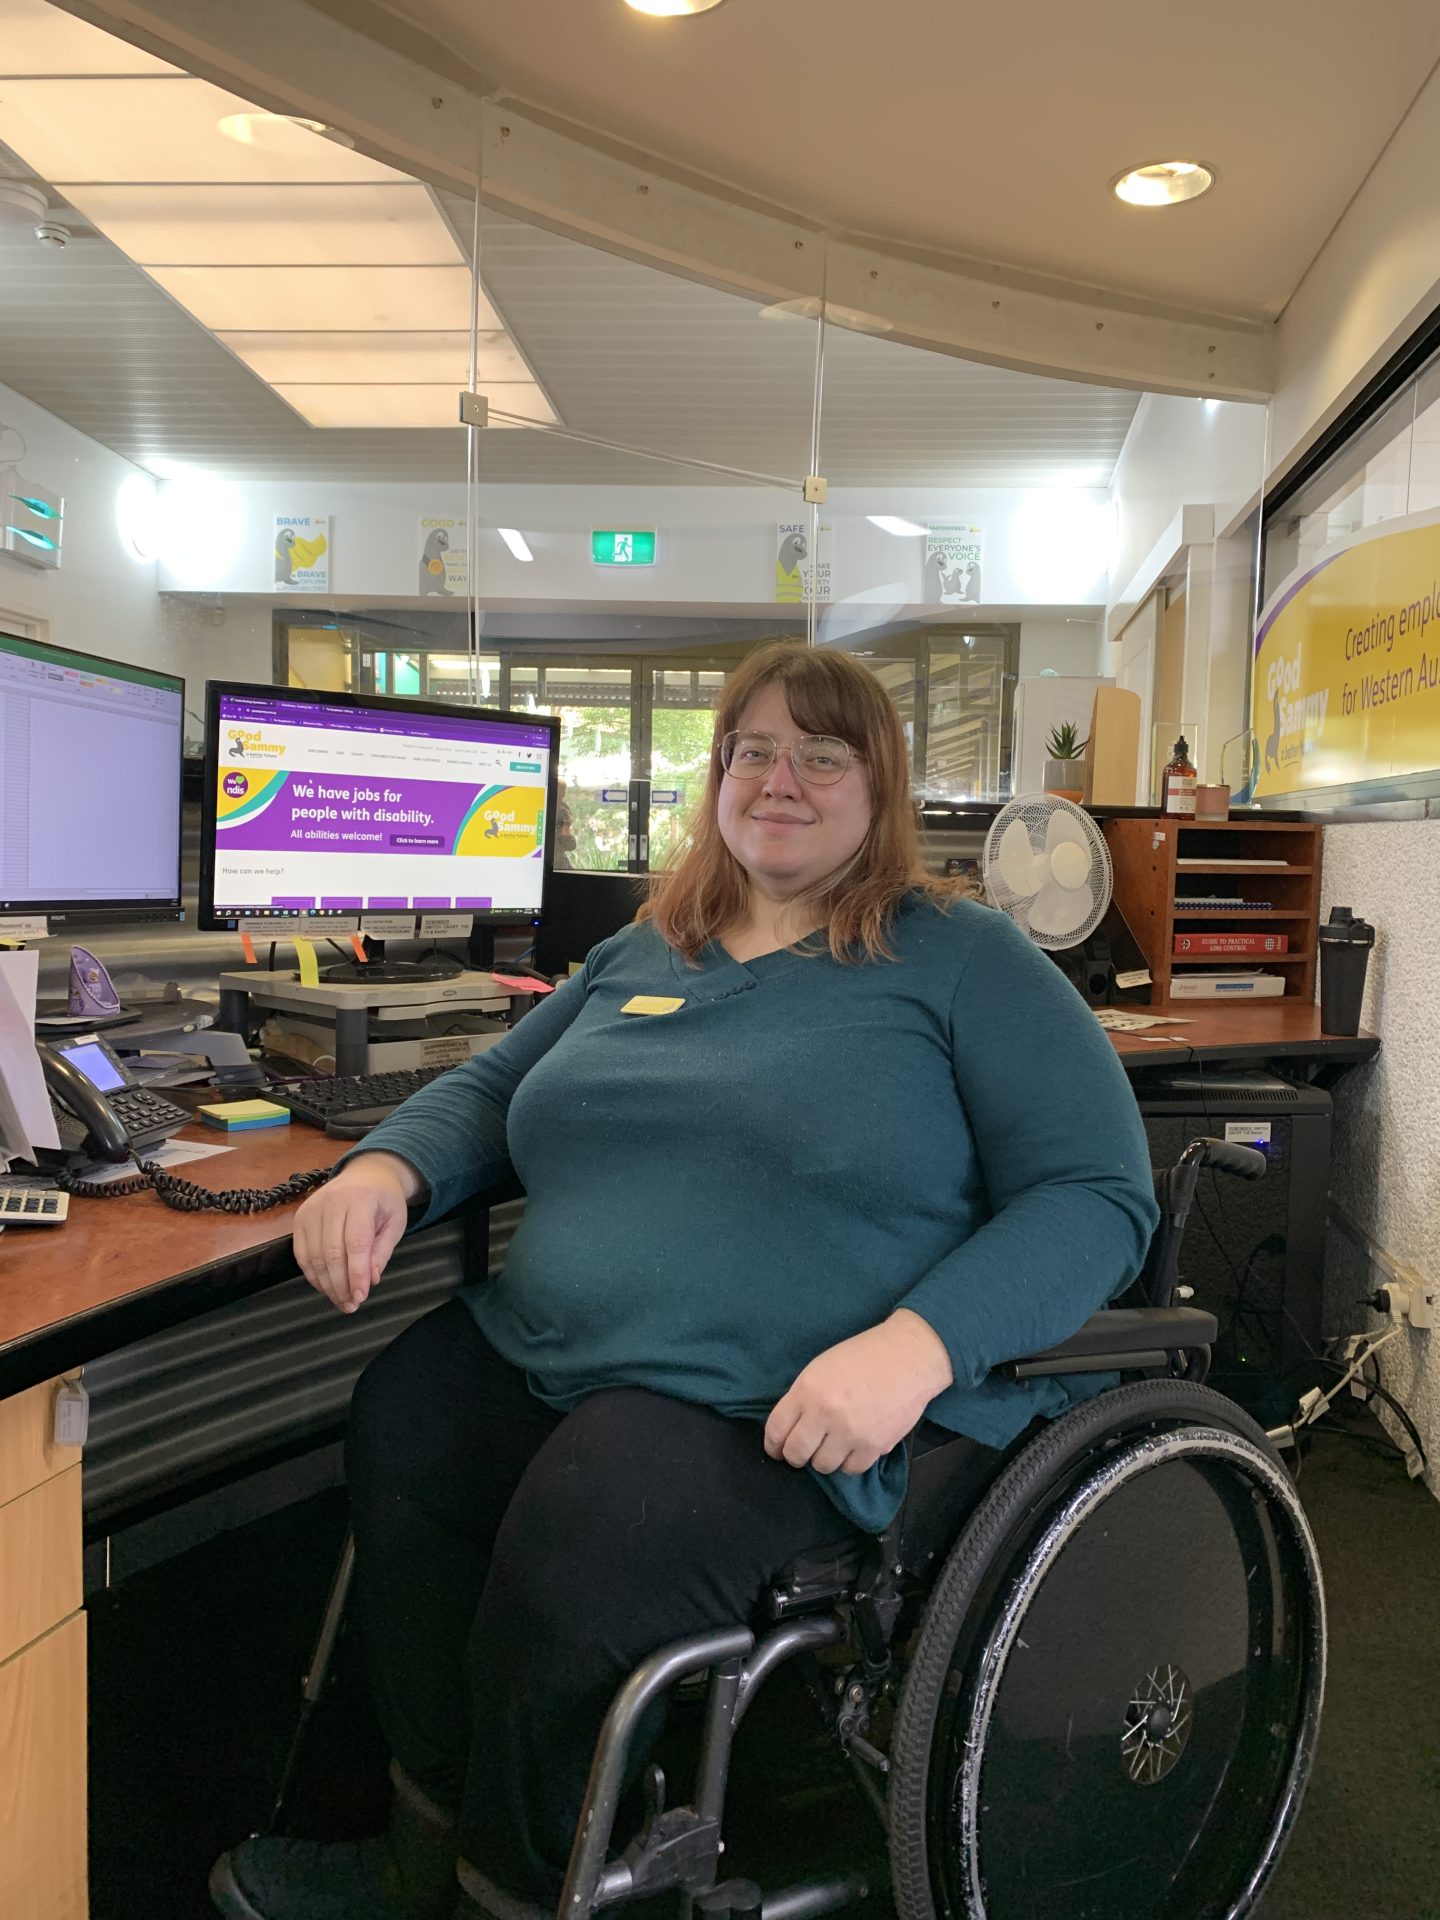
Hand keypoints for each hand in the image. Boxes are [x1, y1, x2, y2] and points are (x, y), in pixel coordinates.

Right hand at [293, 1152, 424, 1313]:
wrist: (365, 1174)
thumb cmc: (384, 1200)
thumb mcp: (395, 1222)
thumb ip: (382, 1251)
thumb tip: (370, 1280)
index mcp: (361, 1198)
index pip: (356, 1243)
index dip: (357, 1274)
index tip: (361, 1297)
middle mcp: (332, 1201)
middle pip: (331, 1252)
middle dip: (341, 1284)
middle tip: (352, 1305)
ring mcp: (311, 1209)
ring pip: (314, 1257)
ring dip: (327, 1285)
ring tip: (342, 1302)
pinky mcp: (299, 1218)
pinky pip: (302, 1254)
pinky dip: (313, 1275)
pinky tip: (326, 1287)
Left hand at [764, 1310, 954, 1474]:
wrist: (907, 1358)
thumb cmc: (863, 1356)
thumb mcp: (821, 1368)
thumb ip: (803, 1397)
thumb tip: (791, 1426)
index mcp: (807, 1390)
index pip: (776, 1430)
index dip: (773, 1445)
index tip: (776, 1449)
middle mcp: (825, 1414)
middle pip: (796, 1453)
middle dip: (795, 1455)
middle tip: (803, 1451)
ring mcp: (850, 1433)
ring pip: (822, 1465)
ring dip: (823, 1458)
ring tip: (831, 1446)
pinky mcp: (874, 1446)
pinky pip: (851, 1469)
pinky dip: (848, 1461)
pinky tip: (852, 1447)